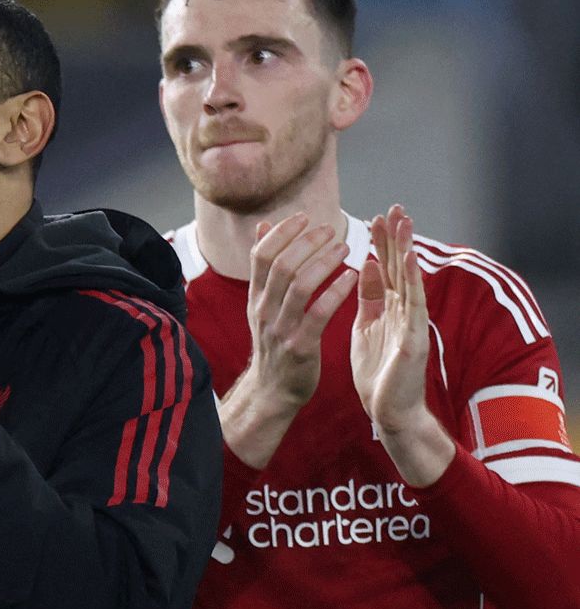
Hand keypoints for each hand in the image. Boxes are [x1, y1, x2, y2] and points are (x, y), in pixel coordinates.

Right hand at [221, 212, 356, 467]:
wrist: (273, 390)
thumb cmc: (274, 343)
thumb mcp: (262, 305)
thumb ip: (264, 268)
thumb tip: (263, 227)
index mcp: (255, 297)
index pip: (261, 255)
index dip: (282, 232)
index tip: (305, 218)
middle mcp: (264, 310)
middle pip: (282, 265)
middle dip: (307, 242)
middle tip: (331, 230)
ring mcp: (280, 329)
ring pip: (300, 285)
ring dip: (324, 262)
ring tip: (345, 248)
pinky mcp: (300, 346)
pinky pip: (318, 313)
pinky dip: (336, 292)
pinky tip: (352, 278)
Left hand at [350, 205, 453, 485]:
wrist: (390, 413)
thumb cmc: (379, 372)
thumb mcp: (368, 328)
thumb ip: (370, 299)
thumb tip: (367, 267)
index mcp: (390, 309)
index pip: (387, 269)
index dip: (382, 243)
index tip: (377, 216)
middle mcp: (403, 313)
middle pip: (401, 268)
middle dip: (396, 237)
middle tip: (394, 207)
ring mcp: (411, 325)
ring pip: (410, 281)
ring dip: (406, 251)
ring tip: (404, 223)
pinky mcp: (413, 341)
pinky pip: (412, 307)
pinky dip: (411, 282)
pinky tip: (408, 261)